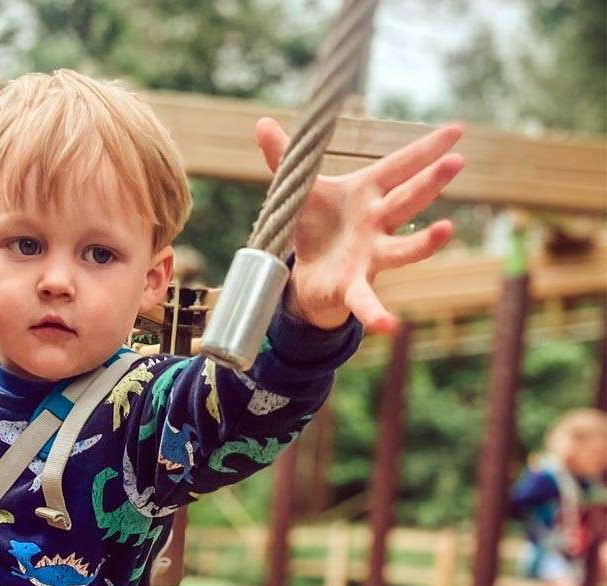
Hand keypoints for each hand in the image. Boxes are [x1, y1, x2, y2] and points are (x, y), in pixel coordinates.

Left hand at [256, 118, 464, 333]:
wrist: (308, 273)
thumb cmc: (316, 226)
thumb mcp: (300, 191)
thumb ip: (284, 157)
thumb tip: (262, 123)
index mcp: (366, 194)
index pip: (400, 166)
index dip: (426, 149)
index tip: (457, 130)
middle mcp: (376, 224)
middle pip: (406, 201)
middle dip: (430, 182)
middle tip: (456, 162)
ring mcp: (370, 256)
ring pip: (402, 249)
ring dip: (425, 242)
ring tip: (447, 230)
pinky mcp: (353, 286)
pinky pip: (367, 301)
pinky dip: (376, 314)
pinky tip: (390, 327)